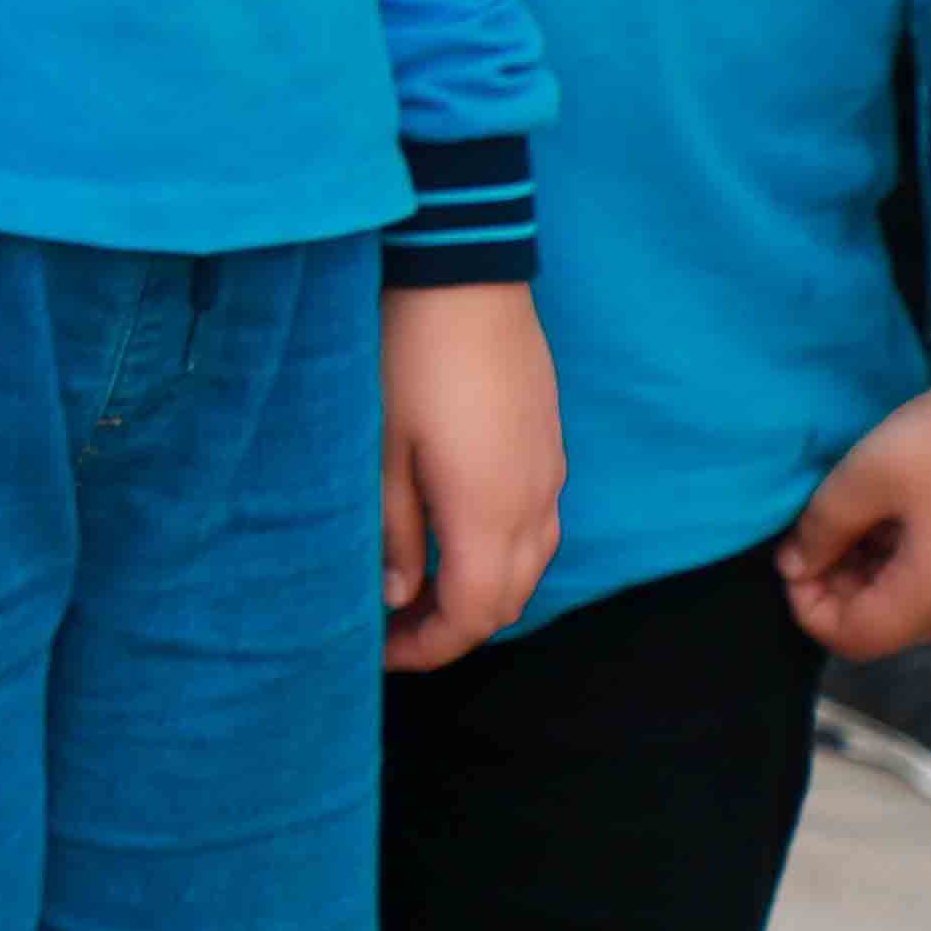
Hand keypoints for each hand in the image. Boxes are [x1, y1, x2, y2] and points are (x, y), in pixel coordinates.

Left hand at [377, 279, 562, 671]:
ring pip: (528, 563)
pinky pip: (536, 523)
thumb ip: (395, 531)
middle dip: (453, 627)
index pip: (475, 615)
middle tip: (390, 630)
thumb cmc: (408, 358)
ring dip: (479, 589)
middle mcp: (536, 502)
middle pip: (508, 599)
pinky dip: (498, 550)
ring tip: (415, 589)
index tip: (381, 655)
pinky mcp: (547, 443)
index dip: (430, 648)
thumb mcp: (380, 451)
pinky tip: (451, 534)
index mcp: (491, 514)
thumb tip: (399, 596)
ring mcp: (550, 471)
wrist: (462, 276)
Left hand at [779, 372, 930, 660]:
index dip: (807, 607)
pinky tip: (887, 513)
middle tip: (812, 535)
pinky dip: (904, 560)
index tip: (789, 557)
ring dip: (869, 572)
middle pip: (886, 627)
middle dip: (837, 590)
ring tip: (844, 518)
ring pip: (914, 602)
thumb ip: (821, 530)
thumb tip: (794, 567)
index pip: (855, 639)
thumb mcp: (866, 478)